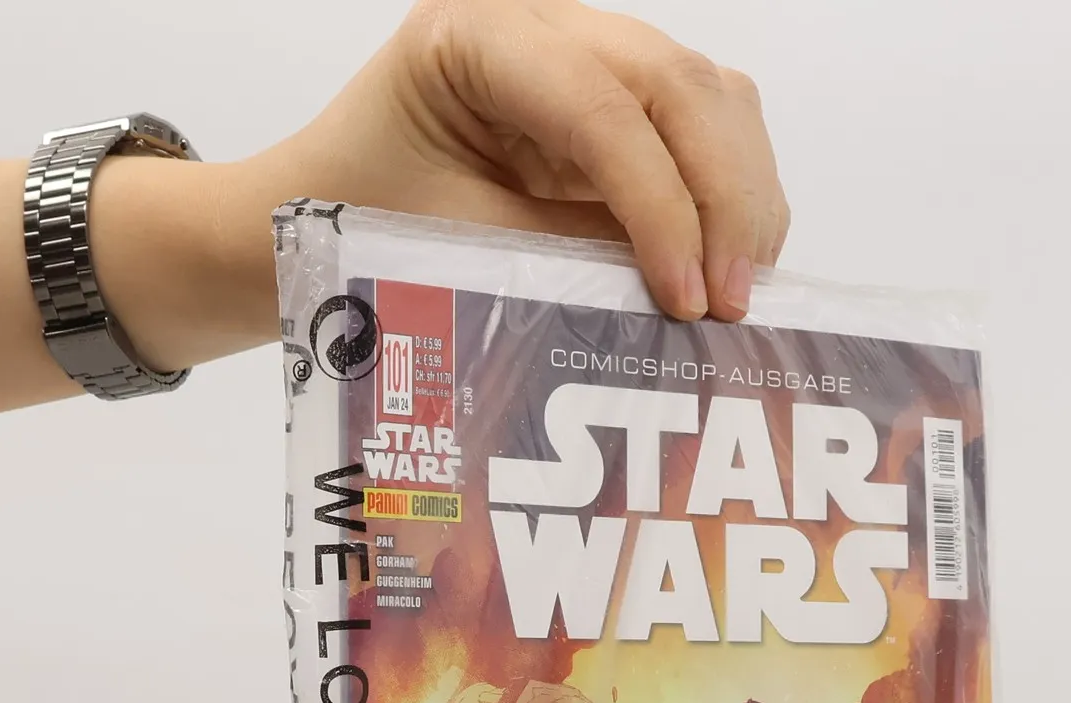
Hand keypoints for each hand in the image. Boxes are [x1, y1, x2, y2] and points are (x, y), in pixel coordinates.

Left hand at [228, 0, 787, 329]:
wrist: (326, 209)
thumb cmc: (367, 225)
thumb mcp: (454, 250)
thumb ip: (562, 261)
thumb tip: (679, 305)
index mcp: (476, 35)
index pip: (602, 107)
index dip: (662, 206)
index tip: (687, 301)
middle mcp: (544, 20)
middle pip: (679, 84)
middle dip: (722, 199)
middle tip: (732, 305)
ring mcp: (591, 52)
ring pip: (714, 96)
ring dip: (744, 197)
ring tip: (737, 297)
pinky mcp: (621, 101)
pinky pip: (711, 127)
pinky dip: (735, 197)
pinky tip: (727, 269)